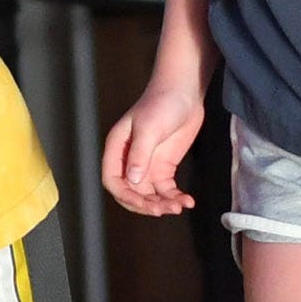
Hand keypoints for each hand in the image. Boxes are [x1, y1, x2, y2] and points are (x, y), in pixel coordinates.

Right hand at [100, 80, 207, 217]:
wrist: (185, 91)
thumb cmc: (162, 102)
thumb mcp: (149, 128)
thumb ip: (139, 154)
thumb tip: (132, 180)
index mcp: (117, 149)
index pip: (113, 180)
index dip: (125, 196)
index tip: (143, 204)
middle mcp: (129, 160)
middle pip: (131, 192)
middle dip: (145, 204)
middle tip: (163, 210)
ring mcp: (147, 164)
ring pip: (149, 194)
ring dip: (162, 204)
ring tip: (179, 206)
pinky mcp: (164, 166)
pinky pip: (166, 189)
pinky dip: (175, 197)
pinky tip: (187, 201)